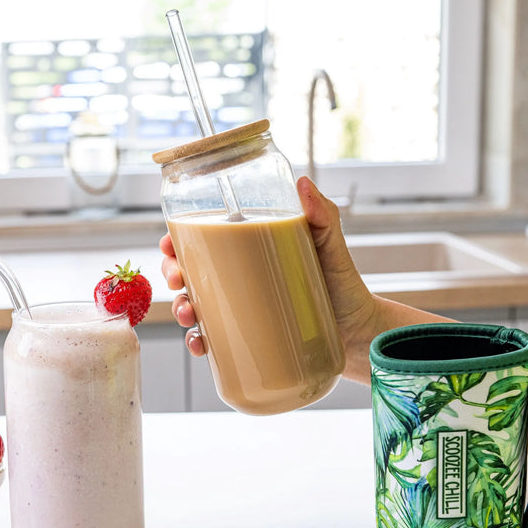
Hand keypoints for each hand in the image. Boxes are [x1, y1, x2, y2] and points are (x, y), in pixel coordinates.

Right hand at [159, 176, 380, 360]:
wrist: (358, 330)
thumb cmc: (341, 282)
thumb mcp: (330, 245)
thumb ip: (321, 215)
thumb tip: (304, 183)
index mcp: (248, 252)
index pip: (202, 241)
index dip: (176, 241)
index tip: (169, 243)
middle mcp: (238, 280)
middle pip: (189, 273)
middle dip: (172, 275)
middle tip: (178, 279)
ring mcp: (240, 310)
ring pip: (195, 306)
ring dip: (180, 309)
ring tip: (188, 313)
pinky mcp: (246, 339)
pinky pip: (213, 341)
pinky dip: (198, 342)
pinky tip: (199, 344)